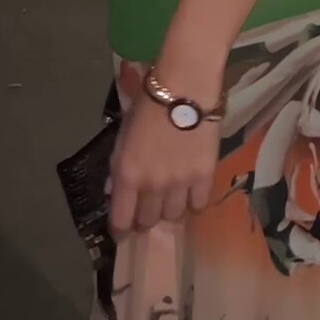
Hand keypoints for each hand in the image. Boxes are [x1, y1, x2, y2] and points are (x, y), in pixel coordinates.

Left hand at [108, 92, 219, 235]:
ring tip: (171, 195)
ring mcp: (180, 184)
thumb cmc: (148, 105)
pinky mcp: (204, 177)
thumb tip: (115, 190)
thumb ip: (119, 166)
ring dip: (169, 208)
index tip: (123, 231)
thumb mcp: (123, 135)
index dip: (121, 230)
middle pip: (149, 220)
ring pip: (173, 215)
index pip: (121, 219)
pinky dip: (193, 201)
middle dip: (146, 218)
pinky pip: (198, 204)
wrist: (185, 88)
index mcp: (127, 174)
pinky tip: (191, 190)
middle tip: (148, 208)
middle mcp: (152, 185)